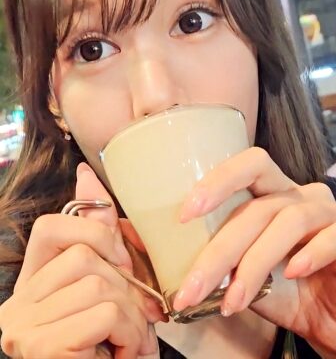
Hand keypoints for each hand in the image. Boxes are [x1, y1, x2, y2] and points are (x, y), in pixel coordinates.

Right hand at [0, 164, 162, 358]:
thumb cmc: (112, 340)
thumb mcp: (112, 282)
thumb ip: (98, 233)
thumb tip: (85, 174)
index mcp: (35, 280)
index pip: (51, 227)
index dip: (96, 232)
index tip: (123, 259)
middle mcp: (18, 301)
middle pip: (85, 256)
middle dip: (126, 287)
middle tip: (137, 318)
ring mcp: (23, 326)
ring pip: (99, 284)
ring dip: (132, 316)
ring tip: (131, 341)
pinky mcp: (41, 346)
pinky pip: (104, 313)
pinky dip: (129, 334)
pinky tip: (122, 353)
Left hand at [173, 147, 335, 357]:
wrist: (333, 326)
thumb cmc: (284, 295)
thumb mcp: (242, 278)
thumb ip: (214, 263)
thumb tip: (157, 257)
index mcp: (273, 195)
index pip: (249, 166)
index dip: (218, 181)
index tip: (184, 215)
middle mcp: (301, 195)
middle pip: (261, 204)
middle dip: (223, 246)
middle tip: (193, 286)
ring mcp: (332, 211)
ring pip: (291, 221)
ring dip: (257, 263)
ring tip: (234, 300)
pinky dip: (313, 252)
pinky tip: (293, 275)